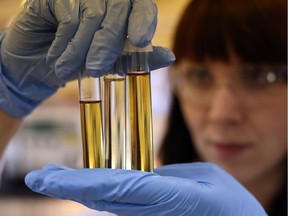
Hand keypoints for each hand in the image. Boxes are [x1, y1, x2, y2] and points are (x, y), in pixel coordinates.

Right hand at [0, 0, 174, 117]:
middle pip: (118, 9)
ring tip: (68, 70)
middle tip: (97, 69)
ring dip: (80, 48)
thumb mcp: (112, 65)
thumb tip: (170, 56)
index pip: (142, 6)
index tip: (140, 40)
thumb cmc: (80, 64)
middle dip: (108, 43)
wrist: (40, 66)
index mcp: (123, 12)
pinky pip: (67, 16)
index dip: (143, 19)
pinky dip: (64, 42)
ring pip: (92, 14)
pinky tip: (57, 57)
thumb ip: (139, 58)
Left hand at [25, 163, 266, 215]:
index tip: (47, 178)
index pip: (114, 189)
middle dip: (69, 188)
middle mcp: (154, 212)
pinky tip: (83, 186)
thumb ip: (165, 180)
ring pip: (108, 205)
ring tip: (53, 177)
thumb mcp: (203, 181)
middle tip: (39, 176)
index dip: (79, 184)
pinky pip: (122, 207)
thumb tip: (134, 180)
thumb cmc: (231, 206)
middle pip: (102, 200)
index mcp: (169, 198)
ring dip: (80, 190)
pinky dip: (99, 195)